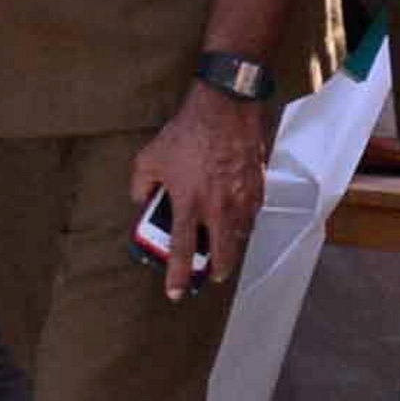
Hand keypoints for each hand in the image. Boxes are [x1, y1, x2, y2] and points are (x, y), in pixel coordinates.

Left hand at [127, 85, 270, 298]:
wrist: (224, 108)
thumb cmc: (186, 133)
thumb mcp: (148, 160)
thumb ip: (141, 185)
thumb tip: (141, 199)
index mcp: (189, 204)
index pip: (184, 251)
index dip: (179, 275)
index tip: (176, 292)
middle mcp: (219, 207)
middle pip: (223, 252)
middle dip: (218, 269)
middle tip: (214, 275)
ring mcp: (243, 196)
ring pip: (241, 233)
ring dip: (233, 244)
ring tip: (225, 246)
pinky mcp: (259, 183)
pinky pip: (254, 211)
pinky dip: (246, 219)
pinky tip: (239, 218)